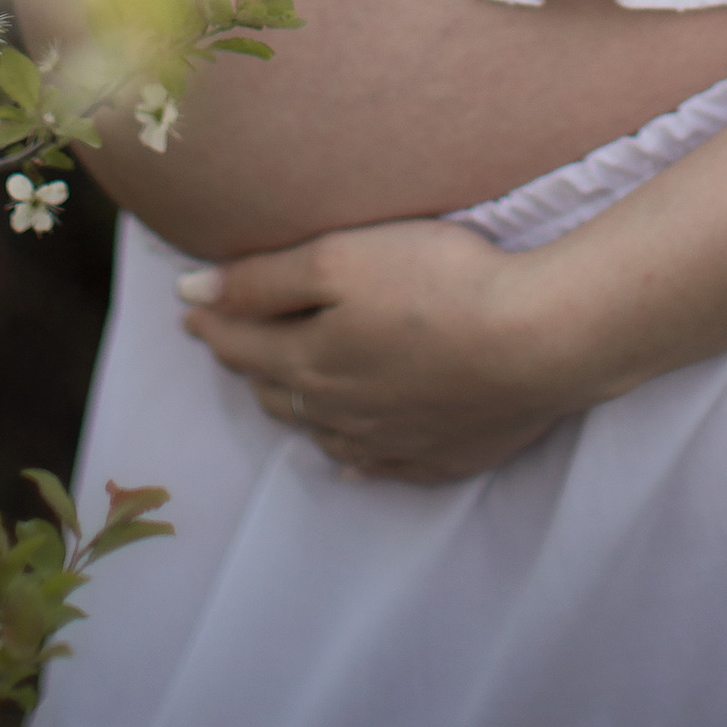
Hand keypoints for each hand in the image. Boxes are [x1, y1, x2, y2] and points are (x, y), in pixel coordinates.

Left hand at [176, 218, 584, 483]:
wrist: (538, 340)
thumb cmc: (438, 285)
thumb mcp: (340, 260)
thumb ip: (262, 281)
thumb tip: (188, 295)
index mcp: (309, 363)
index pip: (242, 345)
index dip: (212, 323)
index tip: (190, 308)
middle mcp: (340, 412)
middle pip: (277, 392)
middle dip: (249, 365)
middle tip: (234, 343)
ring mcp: (392, 441)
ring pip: (323, 433)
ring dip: (296, 411)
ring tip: (282, 391)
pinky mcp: (441, 457)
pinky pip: (381, 466)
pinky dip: (355, 458)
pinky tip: (350, 459)